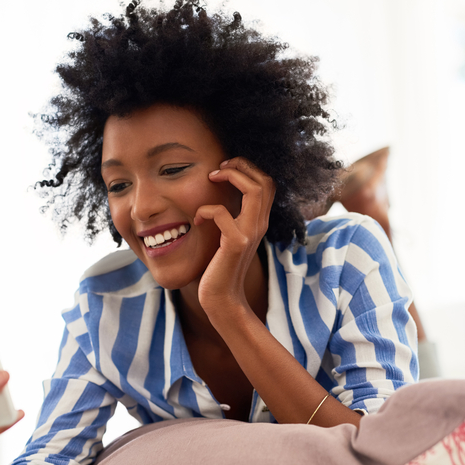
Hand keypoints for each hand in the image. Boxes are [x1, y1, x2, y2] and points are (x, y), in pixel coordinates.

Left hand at [194, 157, 274, 314]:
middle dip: (241, 165)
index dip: (249, 168)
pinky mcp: (235, 244)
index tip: (225, 169)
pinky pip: (222, 213)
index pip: (267, 183)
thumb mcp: (229, 238)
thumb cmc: (219, 268)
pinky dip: (206, 209)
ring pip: (254, 189)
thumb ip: (231, 219)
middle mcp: (259, 225)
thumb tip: (219, 198)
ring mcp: (249, 233)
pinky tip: (197, 220)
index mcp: (258, 222)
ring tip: (212, 178)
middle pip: (265, 181)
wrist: (222, 298)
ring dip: (231, 176)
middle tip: (218, 168)